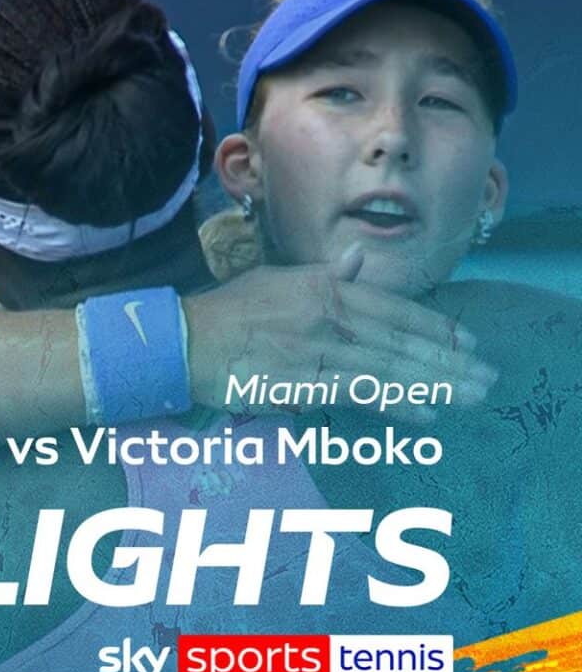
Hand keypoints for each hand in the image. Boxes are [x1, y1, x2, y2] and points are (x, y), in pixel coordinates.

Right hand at [184, 245, 498, 422]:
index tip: (468, 343)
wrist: (184, 341)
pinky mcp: (305, 383)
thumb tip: (357, 259)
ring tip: (471, 397)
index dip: (436, 327)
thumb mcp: (278, 279)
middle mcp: (330, 316)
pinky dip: (397, 402)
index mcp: (326, 288)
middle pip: (403, 342)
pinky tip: (427, 412)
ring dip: (436, 385)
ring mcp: (319, 351)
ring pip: (390, 369)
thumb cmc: (228, 311)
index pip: (396, 309)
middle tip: (486, 378)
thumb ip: (323, 274)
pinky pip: (362, 394)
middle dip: (449, 362)